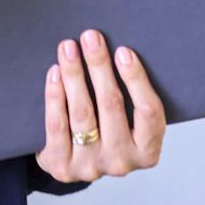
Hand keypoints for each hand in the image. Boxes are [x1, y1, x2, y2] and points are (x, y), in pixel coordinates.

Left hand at [37, 29, 166, 181]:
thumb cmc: (104, 130)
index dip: (136, 80)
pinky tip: (54, 72)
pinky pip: (57, 124)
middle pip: (111, 106)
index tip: (123, 51)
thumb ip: (129, 96)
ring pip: (82, 113)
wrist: (69, 162)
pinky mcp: (62, 165)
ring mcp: (91, 166)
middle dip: (100, 67)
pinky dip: (55, 95)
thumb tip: (120, 49)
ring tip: (68, 47)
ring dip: (75, 75)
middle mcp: (121, 162)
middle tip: (90, 37)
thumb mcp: (126, 122)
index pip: (149, 112)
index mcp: (147, 151)